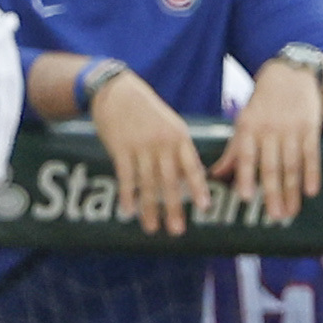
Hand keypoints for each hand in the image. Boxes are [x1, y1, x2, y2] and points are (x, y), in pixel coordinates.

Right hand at [84, 67, 210, 235]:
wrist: (117, 91)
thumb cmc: (147, 111)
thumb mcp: (170, 125)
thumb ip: (178, 150)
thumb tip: (187, 180)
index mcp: (180, 136)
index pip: (192, 167)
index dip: (198, 188)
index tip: (205, 207)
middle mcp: (162, 143)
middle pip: (170, 181)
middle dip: (174, 207)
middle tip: (178, 230)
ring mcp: (141, 146)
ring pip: (148, 184)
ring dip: (150, 209)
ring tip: (153, 228)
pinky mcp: (120, 149)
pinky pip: (126, 177)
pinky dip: (128, 195)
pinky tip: (129, 211)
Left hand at [218, 56, 322, 222]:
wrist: (290, 75)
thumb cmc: (261, 106)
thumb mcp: (243, 123)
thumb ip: (233, 152)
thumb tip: (213, 176)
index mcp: (248, 129)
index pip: (246, 156)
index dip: (246, 176)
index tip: (245, 197)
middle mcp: (270, 130)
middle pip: (271, 166)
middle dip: (273, 193)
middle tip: (275, 217)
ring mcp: (292, 129)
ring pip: (292, 165)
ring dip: (292, 191)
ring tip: (291, 212)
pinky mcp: (311, 127)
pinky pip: (312, 154)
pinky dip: (312, 173)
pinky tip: (312, 191)